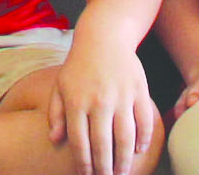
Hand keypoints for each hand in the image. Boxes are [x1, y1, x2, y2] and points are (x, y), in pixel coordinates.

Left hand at [45, 32, 157, 174]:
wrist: (104, 37)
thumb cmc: (78, 65)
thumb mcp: (60, 86)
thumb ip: (55, 114)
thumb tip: (54, 139)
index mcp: (77, 102)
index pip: (80, 143)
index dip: (83, 164)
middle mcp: (99, 101)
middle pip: (103, 145)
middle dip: (104, 169)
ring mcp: (121, 96)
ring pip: (125, 138)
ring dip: (124, 160)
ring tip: (121, 173)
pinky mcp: (139, 91)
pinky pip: (144, 121)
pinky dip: (143, 139)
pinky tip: (139, 151)